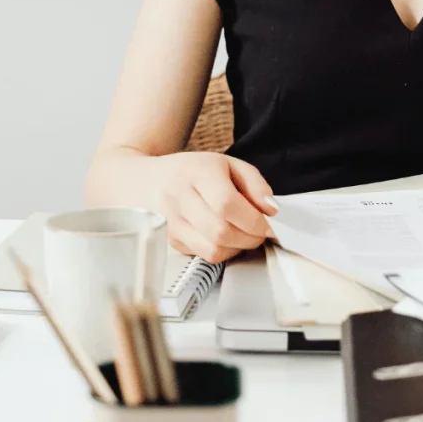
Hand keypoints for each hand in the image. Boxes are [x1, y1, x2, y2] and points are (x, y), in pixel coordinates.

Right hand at [156, 152, 277, 263]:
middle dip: (250, 237)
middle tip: (259, 230)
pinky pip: (205, 256)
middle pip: (221, 231)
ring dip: (238, 247)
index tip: (268, 223)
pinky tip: (225, 237)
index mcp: (197, 172)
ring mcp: (172, 223)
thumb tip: (271, 210)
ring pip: (213, 249)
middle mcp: (180, 198)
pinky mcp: (172, 241)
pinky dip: (223, 251)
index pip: (227, 204)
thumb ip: (256, 185)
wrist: (151, 181)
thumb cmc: (195, 172)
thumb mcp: (230, 165)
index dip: (254, 219)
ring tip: (243, 233)